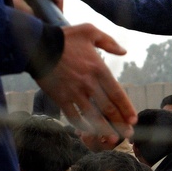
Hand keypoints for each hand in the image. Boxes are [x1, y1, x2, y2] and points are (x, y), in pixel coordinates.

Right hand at [35, 23, 136, 137]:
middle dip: (120, 123)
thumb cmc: (65, 38)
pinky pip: (73, 116)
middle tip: (128, 134)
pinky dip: (82, 125)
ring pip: (93, 116)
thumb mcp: (90, 31)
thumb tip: (124, 51)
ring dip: (104, 129)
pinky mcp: (61, 98)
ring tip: (112, 138)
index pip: (117, 93)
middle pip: (108, 108)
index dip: (126, 108)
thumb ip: (109, 41)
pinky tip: (88, 131)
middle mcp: (89, 84)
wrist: (38, 45)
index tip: (133, 119)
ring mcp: (74, 93)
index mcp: (99, 69)